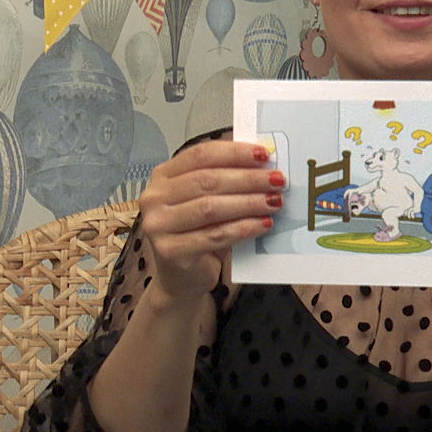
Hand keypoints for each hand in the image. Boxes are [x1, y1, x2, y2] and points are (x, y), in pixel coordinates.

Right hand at [136, 140, 283, 304]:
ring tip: (274, 201)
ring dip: (248, 203)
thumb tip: (261, 164)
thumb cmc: (195, 234)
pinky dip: (243, 228)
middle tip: (277, 180)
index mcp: (162, 176)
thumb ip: (224, 180)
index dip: (234, 153)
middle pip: (206, 180)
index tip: (263, 155)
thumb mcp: (206, 201)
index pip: (200, 155)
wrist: (180, 278)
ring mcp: (158, 226)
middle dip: (247, 178)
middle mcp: (154, 198)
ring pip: (210, 207)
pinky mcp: (171, 251)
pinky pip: (215, 235)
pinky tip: (263, 224)